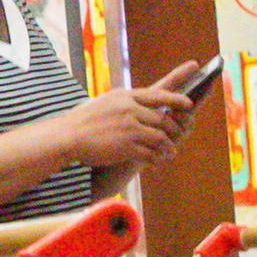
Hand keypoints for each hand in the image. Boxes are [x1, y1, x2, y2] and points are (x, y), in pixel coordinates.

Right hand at [60, 81, 192, 171]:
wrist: (68, 136)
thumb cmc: (85, 120)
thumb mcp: (107, 101)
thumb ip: (126, 102)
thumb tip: (143, 105)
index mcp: (126, 96)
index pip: (158, 95)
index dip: (176, 100)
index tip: (188, 104)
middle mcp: (130, 110)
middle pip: (162, 119)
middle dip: (173, 129)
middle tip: (178, 136)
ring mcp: (129, 128)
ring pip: (159, 137)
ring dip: (167, 147)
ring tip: (170, 152)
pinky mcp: (126, 147)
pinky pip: (150, 153)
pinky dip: (156, 158)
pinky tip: (157, 161)